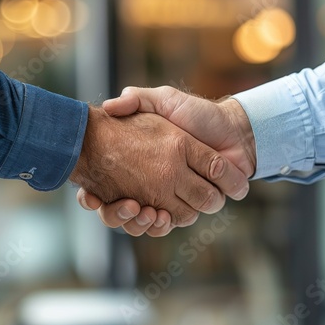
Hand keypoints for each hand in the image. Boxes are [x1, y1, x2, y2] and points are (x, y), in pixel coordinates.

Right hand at [77, 87, 256, 236]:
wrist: (235, 131)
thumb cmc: (198, 113)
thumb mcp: (164, 100)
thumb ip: (139, 99)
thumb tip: (109, 106)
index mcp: (142, 163)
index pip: (108, 186)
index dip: (92, 196)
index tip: (89, 197)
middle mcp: (152, 183)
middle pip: (121, 211)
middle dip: (116, 215)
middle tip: (123, 205)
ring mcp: (171, 196)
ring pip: (143, 221)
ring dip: (138, 222)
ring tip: (142, 211)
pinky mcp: (191, 206)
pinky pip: (172, 222)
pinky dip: (162, 225)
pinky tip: (158, 216)